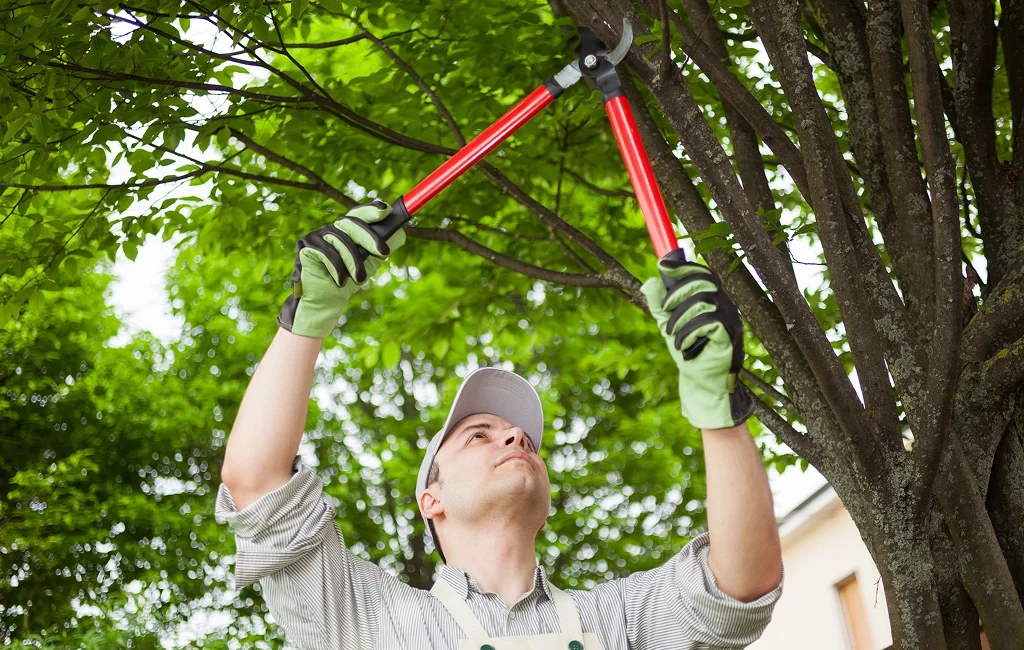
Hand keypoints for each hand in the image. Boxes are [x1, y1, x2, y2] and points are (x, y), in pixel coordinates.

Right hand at [277, 199, 405, 337]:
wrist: (327, 302)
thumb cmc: (348, 281)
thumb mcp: (370, 263)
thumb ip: (382, 247)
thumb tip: (401, 234)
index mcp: (346, 230)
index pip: (359, 214)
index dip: (371, 210)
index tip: (386, 209)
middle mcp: (331, 228)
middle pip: (351, 223)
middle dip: (369, 237)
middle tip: (383, 252)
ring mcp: (316, 235)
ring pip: (340, 240)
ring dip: (353, 262)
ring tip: (358, 279)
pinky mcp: (305, 245)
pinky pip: (326, 251)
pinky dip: (336, 268)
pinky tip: (340, 280)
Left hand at [639, 248, 752, 429]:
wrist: (701, 383)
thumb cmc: (688, 353)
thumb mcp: (668, 326)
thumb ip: (659, 305)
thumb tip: (649, 282)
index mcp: (713, 300)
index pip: (703, 274)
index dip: (684, 266)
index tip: (662, 265)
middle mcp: (725, 306)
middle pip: (703, 282)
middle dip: (677, 293)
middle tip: (663, 311)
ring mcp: (731, 320)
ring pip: (703, 301)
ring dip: (680, 317)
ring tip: (672, 335)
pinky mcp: (730, 336)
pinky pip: (708, 322)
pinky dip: (689, 332)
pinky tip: (683, 345)